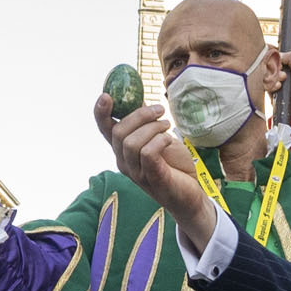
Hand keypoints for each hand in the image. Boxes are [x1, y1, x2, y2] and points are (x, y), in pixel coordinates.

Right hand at [105, 96, 215, 230]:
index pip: (105, 130)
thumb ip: (146, 123)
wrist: (189, 194)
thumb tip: (139, 100)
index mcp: (123, 150)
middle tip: (160, 110)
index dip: (101, 113)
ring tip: (167, 125)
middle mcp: (124, 162)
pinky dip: (160, 140)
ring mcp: (136, 173)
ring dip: (152, 127)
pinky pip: (148, 154)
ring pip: (131, 143)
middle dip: (140, 115)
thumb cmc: (173, 165)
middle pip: (118, 132)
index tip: (106, 96)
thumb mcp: (158, 138)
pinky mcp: (153, 179)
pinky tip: (170, 139)